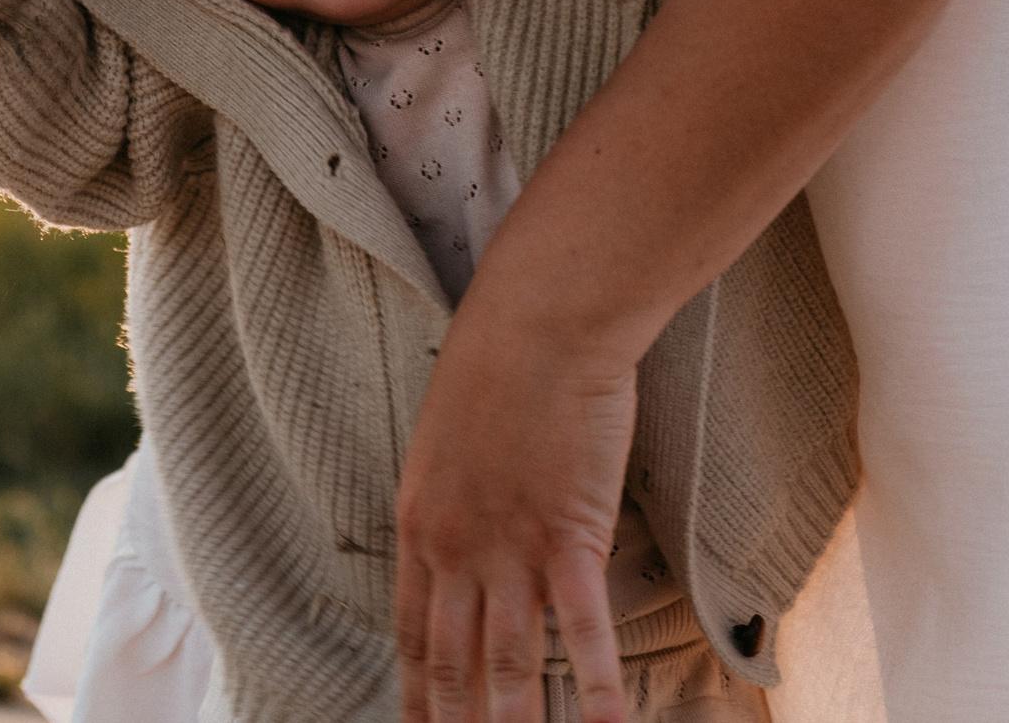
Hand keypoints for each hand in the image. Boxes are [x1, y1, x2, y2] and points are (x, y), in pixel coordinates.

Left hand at [396, 303, 638, 722]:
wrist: (537, 323)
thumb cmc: (495, 364)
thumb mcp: (448, 440)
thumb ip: (453, 500)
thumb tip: (466, 533)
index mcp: (419, 525)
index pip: (413, 635)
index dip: (418, 696)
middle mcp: (454, 549)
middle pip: (453, 665)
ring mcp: (509, 548)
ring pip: (508, 663)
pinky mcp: (568, 537)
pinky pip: (581, 630)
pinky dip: (596, 687)